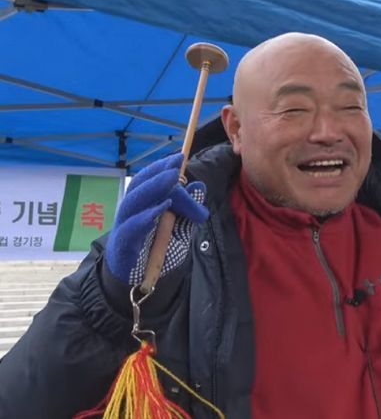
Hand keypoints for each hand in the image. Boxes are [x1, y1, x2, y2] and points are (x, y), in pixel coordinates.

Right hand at [106, 153, 208, 284]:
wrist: (139, 282)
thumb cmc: (156, 250)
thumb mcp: (179, 228)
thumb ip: (187, 210)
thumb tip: (199, 186)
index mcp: (142, 205)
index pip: (148, 180)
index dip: (161, 168)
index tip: (179, 157)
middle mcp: (131, 212)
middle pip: (140, 187)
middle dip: (158, 173)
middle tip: (177, 165)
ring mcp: (124, 227)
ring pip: (133, 203)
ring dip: (153, 189)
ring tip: (172, 179)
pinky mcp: (123, 246)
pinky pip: (131, 228)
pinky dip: (145, 218)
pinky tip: (160, 210)